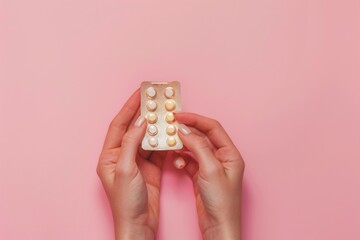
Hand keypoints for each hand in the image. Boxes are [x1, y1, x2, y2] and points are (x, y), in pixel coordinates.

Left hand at [97, 89, 165, 239]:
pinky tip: (172, 134)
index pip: (119, 125)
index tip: (140, 93)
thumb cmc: (126, 202)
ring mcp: (138, 162)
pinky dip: (165, 142)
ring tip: (167, 115)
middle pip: (134, 129)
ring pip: (148, 139)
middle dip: (145, 114)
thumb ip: (131, 144)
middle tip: (157, 100)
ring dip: (157, 128)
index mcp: (110, 156)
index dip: (129, 107)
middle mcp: (122, 157)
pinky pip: (158, 150)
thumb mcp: (125, 169)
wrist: (139, 225)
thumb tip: (140, 123)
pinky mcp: (151, 169)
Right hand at [173, 112, 244, 239]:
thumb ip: (197, 147)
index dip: (196, 119)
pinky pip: (189, 161)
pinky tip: (176, 163)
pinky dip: (181, 160)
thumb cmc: (222, 202)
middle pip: (202, 136)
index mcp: (230, 153)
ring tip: (171, 146)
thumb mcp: (210, 169)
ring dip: (182, 147)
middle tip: (171, 127)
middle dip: (187, 132)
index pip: (212, 127)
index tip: (179, 116)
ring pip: (194, 149)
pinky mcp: (201, 176)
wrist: (218, 226)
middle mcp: (222, 157)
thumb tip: (184, 130)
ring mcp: (211, 167)